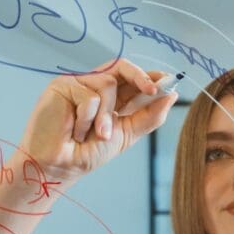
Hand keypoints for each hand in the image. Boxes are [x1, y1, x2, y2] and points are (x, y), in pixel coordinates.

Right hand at [15, 57, 179, 185]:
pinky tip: (75, 131)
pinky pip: (89, 96)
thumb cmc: (88, 152)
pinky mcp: (62, 85)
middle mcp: (94, 85)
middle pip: (122, 67)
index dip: (150, 76)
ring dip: (107, 116)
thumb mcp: (127, 134)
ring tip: (97, 135)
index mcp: (111, 96)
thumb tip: (172, 95)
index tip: (169, 81)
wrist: (61, 166)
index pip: (132, 77)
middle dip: (140, 77)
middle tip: (152, 89)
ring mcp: (78, 83)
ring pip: (108, 85)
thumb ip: (149, 116)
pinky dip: (87, 118)